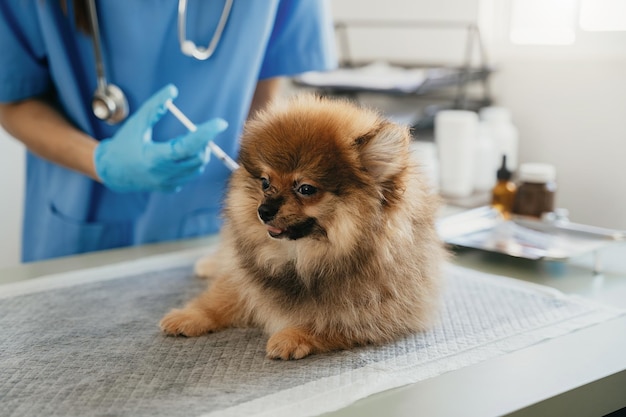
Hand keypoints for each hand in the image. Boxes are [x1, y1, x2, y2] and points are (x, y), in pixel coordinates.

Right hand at [94, 84, 227, 192]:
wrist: (112, 171)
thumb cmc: (124, 144)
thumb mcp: (137, 123)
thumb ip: (155, 107)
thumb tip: (172, 90)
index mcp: (155, 158)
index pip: (188, 146)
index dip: (206, 134)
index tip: (220, 123)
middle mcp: (163, 174)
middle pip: (198, 158)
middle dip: (204, 143)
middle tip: (200, 131)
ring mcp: (168, 184)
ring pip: (197, 168)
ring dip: (199, 152)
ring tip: (185, 142)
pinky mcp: (170, 188)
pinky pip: (190, 174)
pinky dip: (191, 162)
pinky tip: (179, 156)